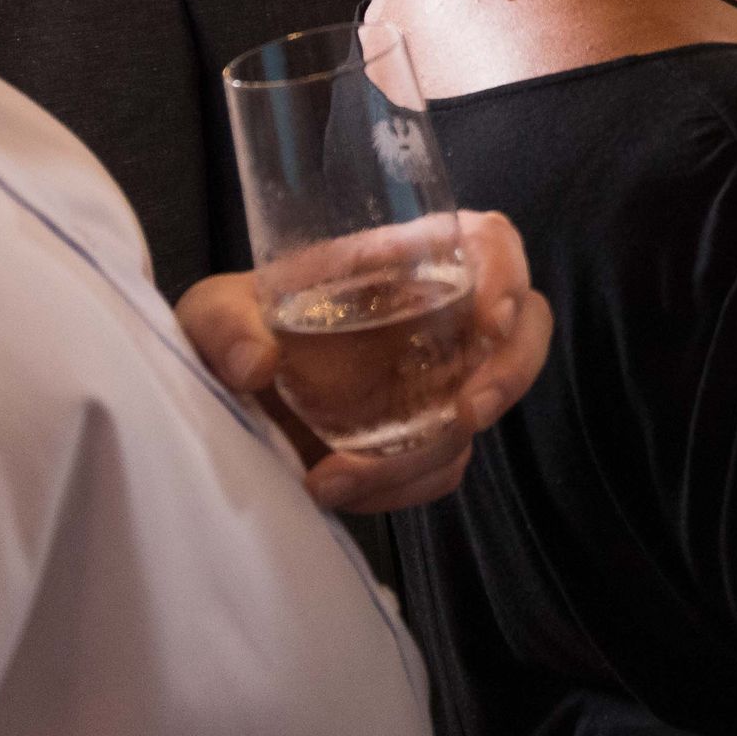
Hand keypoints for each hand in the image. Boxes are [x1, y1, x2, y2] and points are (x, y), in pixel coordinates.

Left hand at [176, 208, 553, 514]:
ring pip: (480, 412)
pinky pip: (443, 468)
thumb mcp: (211, 312)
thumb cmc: (234, 331)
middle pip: (526, 329)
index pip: (488, 243)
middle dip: (510, 374)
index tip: (487, 321)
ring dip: (426, 455)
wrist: (224, 398)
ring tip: (338, 480)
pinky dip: (401, 489)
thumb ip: (223, 325)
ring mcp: (436, 382)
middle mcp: (437, 319)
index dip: (507, 273)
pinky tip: (340, 492)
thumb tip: (256, 365)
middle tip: (466, 414)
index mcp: (402, 264)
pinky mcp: (420, 438)